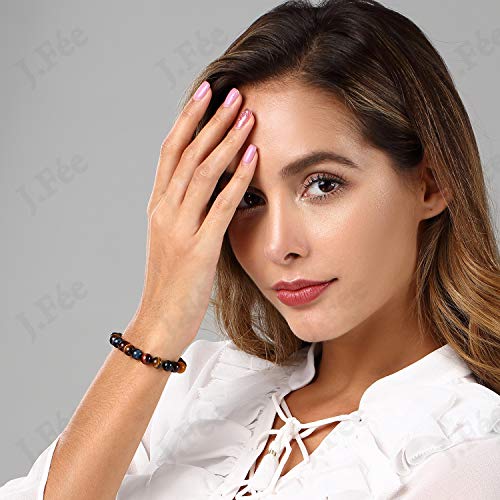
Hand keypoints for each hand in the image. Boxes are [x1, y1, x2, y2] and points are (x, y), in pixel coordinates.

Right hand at [132, 82, 256, 349]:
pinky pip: (220, 207)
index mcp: (159, 206)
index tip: (206, 93)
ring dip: (225, 139)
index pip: (171, 151)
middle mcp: (165, 210)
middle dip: (210, 119)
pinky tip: (252, 157)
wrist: (159, 321)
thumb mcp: (174, 239)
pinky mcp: (198, 250)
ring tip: (246, 112)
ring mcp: (179, 229)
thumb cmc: (171, 282)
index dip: (188, 119)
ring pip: (201, 172)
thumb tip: (212, 186)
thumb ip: (188, 211)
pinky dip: (237, 179)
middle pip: (187, 153)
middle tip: (232, 90)